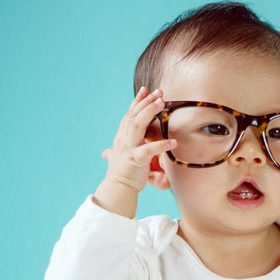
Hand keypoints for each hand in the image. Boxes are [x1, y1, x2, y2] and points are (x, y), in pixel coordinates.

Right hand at [92, 87, 175, 215]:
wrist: (117, 189)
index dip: (137, 101)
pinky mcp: (136, 160)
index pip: (129, 115)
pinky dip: (162, 145)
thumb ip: (115, 152)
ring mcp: (128, 148)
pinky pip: (149, 149)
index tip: (146, 89)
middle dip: (146, 102)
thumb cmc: (121, 175)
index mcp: (121, 137)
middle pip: (134, 115)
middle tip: (159, 92)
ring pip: (138, 125)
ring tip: (162, 103)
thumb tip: (106, 152)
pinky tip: (173, 142)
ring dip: (150, 112)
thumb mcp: (118, 159)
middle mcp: (123, 139)